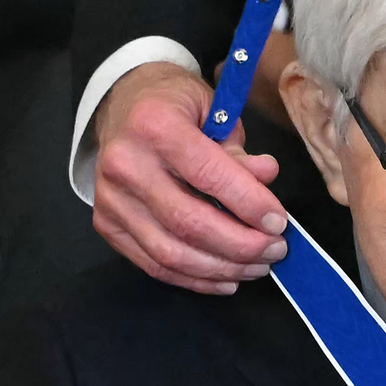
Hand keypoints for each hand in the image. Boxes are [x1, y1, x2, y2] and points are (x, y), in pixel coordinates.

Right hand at [88, 61, 286, 292]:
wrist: (122, 107)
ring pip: (170, 253)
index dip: (248, 204)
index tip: (279, 222)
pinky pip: (153, 264)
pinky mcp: (106, 225)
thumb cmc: (175, 106)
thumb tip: (267, 179)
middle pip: (188, 222)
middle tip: (275, 250)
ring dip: (221, 268)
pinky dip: (194, 279)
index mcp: (154, 125)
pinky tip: (225, 279)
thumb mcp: (213, 110)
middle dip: (240, 245)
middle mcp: (125, 164)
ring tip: (256, 267)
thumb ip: (238, 150)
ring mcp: (110, 199)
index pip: (208, 175)